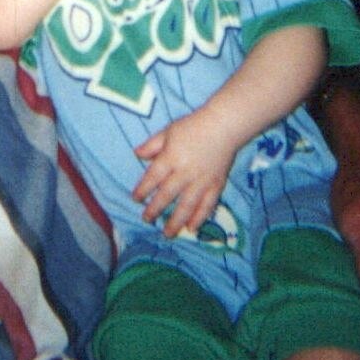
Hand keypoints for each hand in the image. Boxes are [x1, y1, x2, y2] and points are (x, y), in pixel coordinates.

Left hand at [132, 107, 236, 239]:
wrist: (224, 126)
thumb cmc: (193, 126)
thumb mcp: (169, 131)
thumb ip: (152, 145)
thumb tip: (136, 154)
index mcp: (171, 157)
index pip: (153, 177)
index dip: (143, 189)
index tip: (136, 199)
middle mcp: (185, 172)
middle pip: (167, 194)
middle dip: (155, 209)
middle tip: (147, 220)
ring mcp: (201, 181)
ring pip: (186, 206)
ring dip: (176, 221)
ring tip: (168, 233)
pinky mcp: (216, 185)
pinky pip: (207, 205)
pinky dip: (199, 218)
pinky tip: (192, 228)